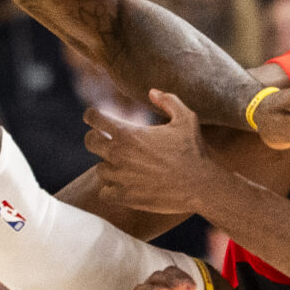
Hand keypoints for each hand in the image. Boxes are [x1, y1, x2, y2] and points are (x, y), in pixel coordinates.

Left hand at [85, 93, 212, 214]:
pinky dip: (110, 189)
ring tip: (121, 166)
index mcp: (129, 133)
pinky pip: (105, 192)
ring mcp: (120, 177)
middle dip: (94, 138)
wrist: (200, 186)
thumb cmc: (194, 151)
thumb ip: (168, 100)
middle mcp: (119, 154)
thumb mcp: (186, 118)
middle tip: (103, 140)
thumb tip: (152, 92)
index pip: (94, 118)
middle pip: (90, 142)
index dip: (92, 115)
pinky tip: (122, 186)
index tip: (93, 117)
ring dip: (108, 166)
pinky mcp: (125, 197)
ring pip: (100, 169)